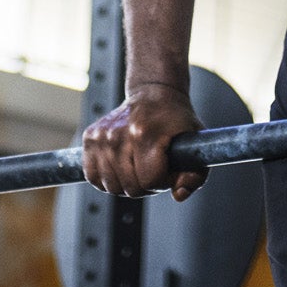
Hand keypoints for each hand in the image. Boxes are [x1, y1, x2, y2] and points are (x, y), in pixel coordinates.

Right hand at [81, 85, 206, 200]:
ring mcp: (102, 135)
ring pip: (112, 187)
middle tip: (155, 167)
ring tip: (139, 166)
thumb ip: (195, 175)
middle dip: (147, 185)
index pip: (150, 181)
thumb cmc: (175, 119)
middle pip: (130, 188)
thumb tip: (179, 194)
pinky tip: (121, 167)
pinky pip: (93, 177)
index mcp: (144, 133)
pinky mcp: (90, 137)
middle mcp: (119, 134)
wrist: (153, 92)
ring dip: (127, 184)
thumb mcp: (195, 142)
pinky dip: (107, 180)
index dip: (164, 181)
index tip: (168, 168)